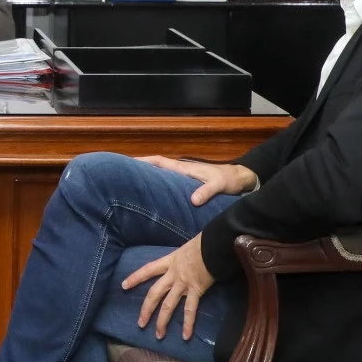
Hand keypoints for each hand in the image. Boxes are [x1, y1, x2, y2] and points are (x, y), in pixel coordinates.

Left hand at [123, 235, 214, 340]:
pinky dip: (188, 324)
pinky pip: (190, 310)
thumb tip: (184, 262)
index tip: (123, 286)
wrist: (215, 245)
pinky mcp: (196, 290)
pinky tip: (185, 336)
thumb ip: (182, 258)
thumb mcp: (187, 248)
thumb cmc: (204, 243)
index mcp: (169, 261)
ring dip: (162, 321)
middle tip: (140, 324)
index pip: (148, 270)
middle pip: (154, 293)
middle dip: (146, 309)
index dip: (135, 277)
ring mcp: (183, 284)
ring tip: (158, 335)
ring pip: (168, 305)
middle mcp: (173, 274)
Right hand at [137, 155, 257, 205]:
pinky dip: (159, 183)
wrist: (239, 179)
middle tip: (123, 174)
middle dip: (140, 167)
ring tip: (132, 183)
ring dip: (148, 175)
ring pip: (162, 174)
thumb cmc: (228, 179)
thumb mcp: (219, 185)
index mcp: (185, 168)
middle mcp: (181, 170)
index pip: (160, 162)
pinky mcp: (188, 183)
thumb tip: (192, 201)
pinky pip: (168, 181)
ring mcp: (184, 176)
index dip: (144, 161)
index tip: (128, 162)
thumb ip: (206, 192)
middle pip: (157, 166)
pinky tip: (154, 192)